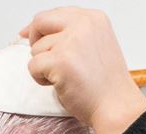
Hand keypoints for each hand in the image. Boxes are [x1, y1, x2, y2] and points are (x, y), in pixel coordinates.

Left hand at [21, 7, 145, 133]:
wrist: (116, 107)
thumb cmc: (107, 85)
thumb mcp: (96, 46)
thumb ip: (73, 35)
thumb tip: (41, 33)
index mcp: (93, 19)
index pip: (56, 13)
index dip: (40, 26)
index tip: (29, 35)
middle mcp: (83, 24)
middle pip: (40, 21)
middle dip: (35, 40)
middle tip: (43, 59)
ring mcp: (70, 42)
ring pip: (36, 48)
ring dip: (44, 66)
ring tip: (66, 78)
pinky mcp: (60, 61)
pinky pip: (33, 66)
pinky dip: (41, 79)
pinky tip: (60, 85)